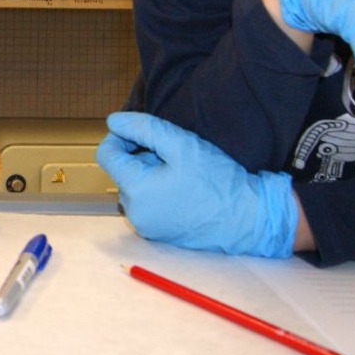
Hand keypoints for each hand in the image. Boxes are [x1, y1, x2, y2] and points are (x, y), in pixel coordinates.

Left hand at [96, 112, 297, 257]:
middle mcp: (134, 212)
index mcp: (136, 190)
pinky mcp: (157, 234)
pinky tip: (184, 189)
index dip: (120, 137)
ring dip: (150, 174)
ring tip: (182, 173)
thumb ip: (144, 129)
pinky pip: (147, 204)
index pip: (106, 155)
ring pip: (135, 188)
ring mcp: (145, 226)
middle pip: (122, 172)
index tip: (142, 133)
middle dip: (141, 157)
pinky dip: (158, 192)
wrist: (248, 219)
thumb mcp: (182, 145)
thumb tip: (114, 121)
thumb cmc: (218, 182)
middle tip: (174, 154)